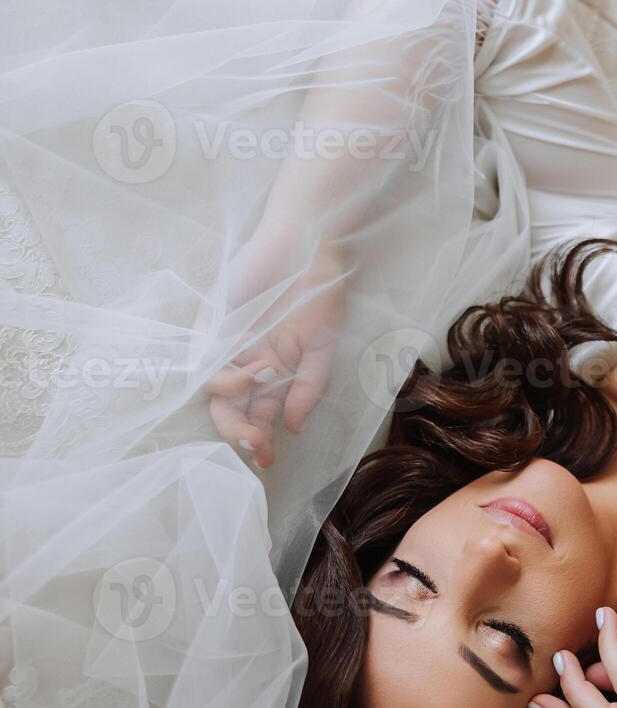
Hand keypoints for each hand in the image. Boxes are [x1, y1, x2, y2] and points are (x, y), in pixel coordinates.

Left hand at [204, 235, 349, 468]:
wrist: (306, 247)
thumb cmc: (319, 293)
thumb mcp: (323, 346)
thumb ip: (309, 387)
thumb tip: (294, 428)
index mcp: (274, 372)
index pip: (260, 414)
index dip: (261, 439)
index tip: (267, 460)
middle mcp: (246, 362)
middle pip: (232, 408)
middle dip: (240, 431)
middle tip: (255, 444)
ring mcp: (226, 343)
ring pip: (214, 390)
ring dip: (233, 402)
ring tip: (257, 387)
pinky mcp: (210, 322)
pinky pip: (202, 358)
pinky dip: (219, 374)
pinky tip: (246, 373)